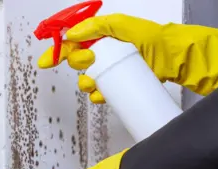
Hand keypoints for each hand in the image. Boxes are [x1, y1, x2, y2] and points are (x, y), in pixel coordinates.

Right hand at [38, 13, 217, 102]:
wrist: (170, 58)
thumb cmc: (150, 38)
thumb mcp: (121, 24)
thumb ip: (96, 26)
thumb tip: (73, 35)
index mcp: (96, 38)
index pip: (69, 44)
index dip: (55, 53)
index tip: (47, 62)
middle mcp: (99, 54)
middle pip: (74, 63)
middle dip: (78, 63)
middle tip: (90, 59)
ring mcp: (107, 71)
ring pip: (84, 81)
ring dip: (86, 82)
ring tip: (99, 79)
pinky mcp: (114, 86)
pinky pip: (97, 95)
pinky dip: (97, 96)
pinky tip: (103, 93)